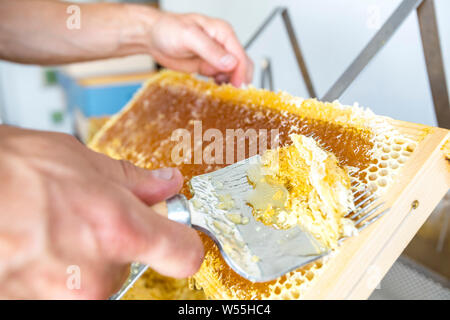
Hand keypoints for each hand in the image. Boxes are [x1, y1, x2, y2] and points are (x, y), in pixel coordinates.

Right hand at [0, 126, 202, 298]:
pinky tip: (35, 248)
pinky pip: (63, 291)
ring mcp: (63, 299)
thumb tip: (167, 186)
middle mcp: (97, 274)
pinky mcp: (35, 307)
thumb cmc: (14, 171)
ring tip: (52, 232)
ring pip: (95, 281)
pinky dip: (55, 274)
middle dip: (114, 244)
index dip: (183, 243)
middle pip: (131, 265)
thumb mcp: (84, 162)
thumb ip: (135, 182)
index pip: (183, 253)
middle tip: (83, 220)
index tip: (177, 237)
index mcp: (119, 230)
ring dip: (82, 260)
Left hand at [146, 11, 252, 86]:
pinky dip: (223, 87)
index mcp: (222, 33)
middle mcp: (222, 45)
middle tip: (235, 95)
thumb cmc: (168, 30)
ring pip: (234, 73)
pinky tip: (217, 92)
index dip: (241, 72)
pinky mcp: (208, 67)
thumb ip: (210, 49)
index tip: (237, 87)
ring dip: (232, 85)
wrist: (152, 37)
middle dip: (240, 80)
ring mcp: (216, 57)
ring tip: (225, 95)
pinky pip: (222, 78)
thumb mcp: (189, 37)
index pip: (240, 55)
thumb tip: (230, 62)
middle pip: (242, 65)